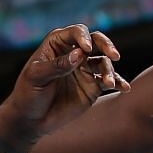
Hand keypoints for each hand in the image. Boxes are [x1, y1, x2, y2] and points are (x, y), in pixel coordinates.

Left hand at [0, 25, 126, 152]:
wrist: (31, 120)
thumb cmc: (28, 94)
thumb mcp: (36, 77)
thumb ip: (57, 65)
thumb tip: (80, 54)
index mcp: (57, 45)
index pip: (76, 32)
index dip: (83, 37)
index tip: (86, 50)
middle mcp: (74, 53)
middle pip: (96, 41)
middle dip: (106, 45)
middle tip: (114, 55)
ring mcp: (85, 69)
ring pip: (104, 62)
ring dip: (109, 71)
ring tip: (107, 83)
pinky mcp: (93, 86)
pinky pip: (110, 81)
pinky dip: (118, 82)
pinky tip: (124, 88)